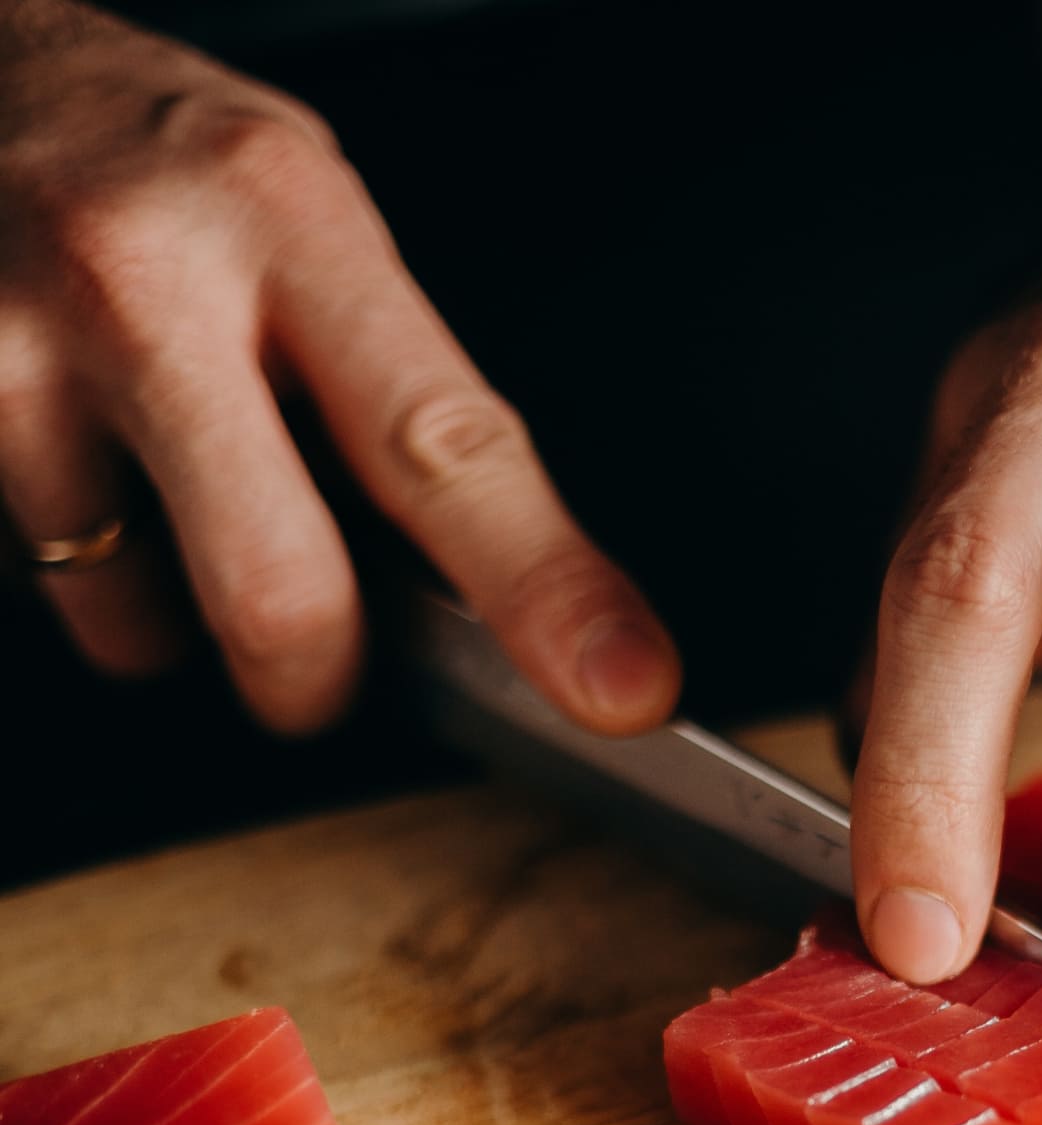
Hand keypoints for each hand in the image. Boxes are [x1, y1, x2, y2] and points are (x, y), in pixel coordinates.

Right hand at [0, 2, 678, 730]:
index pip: (446, 447)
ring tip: (150, 475)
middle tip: (318, 650)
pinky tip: (73, 462)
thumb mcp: (304, 217)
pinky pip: (44, 587)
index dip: (543, 589)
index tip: (619, 686)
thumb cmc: (150, 158)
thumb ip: (393, 393)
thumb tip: (510, 598)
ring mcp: (12, 357)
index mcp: (286, 217)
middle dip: (315, 676)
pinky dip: (81, 564)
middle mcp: (143, 282)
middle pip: (282, 598)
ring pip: (137, 624)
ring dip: (168, 604)